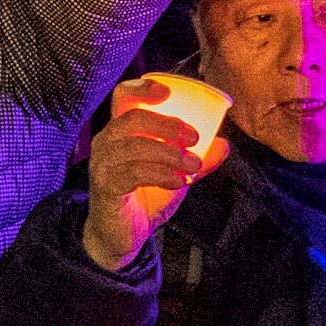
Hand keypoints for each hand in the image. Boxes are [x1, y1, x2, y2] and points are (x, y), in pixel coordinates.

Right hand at [79, 79, 226, 269]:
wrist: (122, 237)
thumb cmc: (145, 198)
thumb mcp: (175, 174)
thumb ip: (197, 159)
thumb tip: (223, 144)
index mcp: (121, 131)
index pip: (123, 96)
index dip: (142, 88)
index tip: (167, 92)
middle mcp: (107, 142)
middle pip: (132, 118)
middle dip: (167, 124)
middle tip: (195, 138)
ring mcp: (103, 165)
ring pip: (134, 147)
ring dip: (169, 153)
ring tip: (193, 166)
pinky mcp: (105, 187)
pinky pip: (133, 173)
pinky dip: (161, 174)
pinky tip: (180, 182)